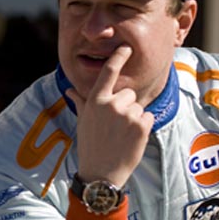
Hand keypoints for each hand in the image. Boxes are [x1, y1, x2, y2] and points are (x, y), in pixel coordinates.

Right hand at [65, 45, 152, 187]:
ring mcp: (128, 114)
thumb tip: (70, 90)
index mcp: (95, 101)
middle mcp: (112, 104)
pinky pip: (148, 117)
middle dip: (125, 105)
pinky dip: (143, 127)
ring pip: (138, 106)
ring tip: (121, 134)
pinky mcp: (142, 125)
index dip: (119, 57)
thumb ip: (81, 101)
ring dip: (134, 117)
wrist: (101, 172)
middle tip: (114, 125)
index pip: (109, 72)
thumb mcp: (82, 121)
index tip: (126, 47)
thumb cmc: (90, 145)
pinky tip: (131, 139)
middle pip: (128, 93)